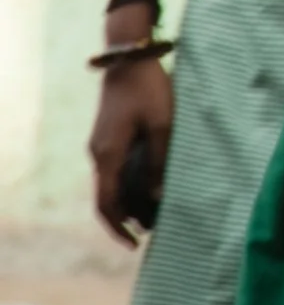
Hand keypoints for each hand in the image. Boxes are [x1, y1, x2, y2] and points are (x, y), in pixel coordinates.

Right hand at [89, 56, 172, 247]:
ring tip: (157, 215)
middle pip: (107, 198)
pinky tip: (150, 189)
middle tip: (154, 231)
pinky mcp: (108, 137)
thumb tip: (157, 198)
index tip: (135, 244)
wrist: (129, 61)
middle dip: (128, 218)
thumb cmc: (150, 91)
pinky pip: (115, 170)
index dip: (119, 227)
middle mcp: (98, 154)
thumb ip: (159, 162)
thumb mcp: (162, 126)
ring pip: (112, 184)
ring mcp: (101, 145)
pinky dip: (130, 185)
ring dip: (130, 202)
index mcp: (107, 155)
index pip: (106, 204)